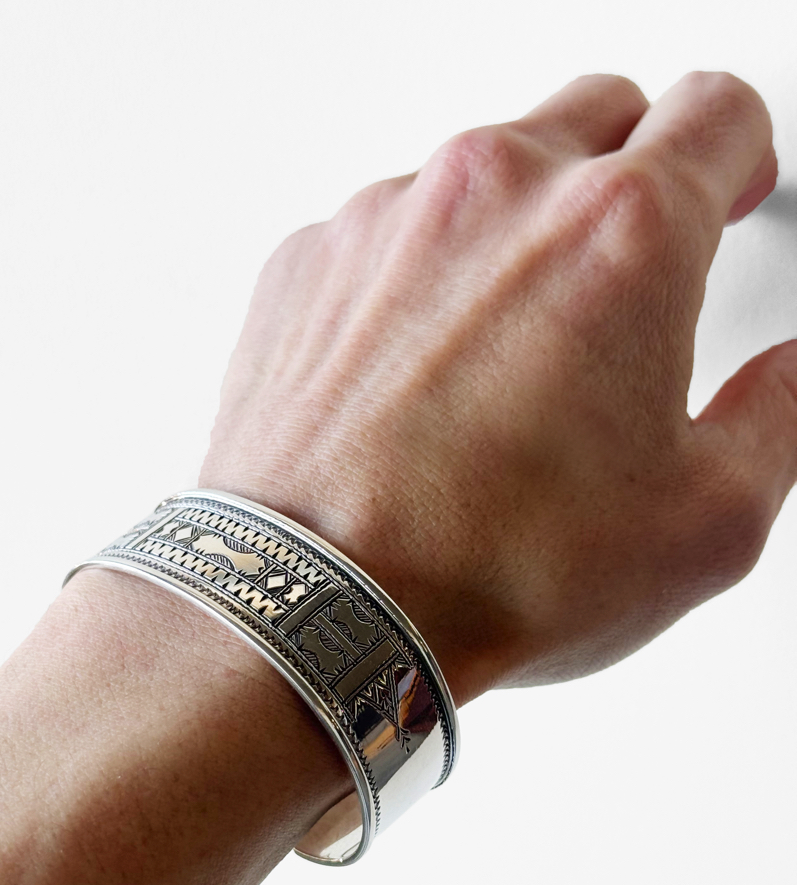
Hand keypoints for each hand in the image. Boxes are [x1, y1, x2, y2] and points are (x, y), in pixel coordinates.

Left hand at [200, 72, 793, 703]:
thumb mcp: (703, 520)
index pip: (717, 110)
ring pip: (484, 173)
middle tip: (627, 258)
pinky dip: (417, 271)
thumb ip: (779, 415)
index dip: (740, 146)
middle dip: (632, 169)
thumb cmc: (490, 566)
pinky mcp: (309, 257)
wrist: (318, 599)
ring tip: (506, 344)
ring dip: (513, 228)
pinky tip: (416, 364)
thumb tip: (791, 374)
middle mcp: (495, 194)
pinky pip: (387, 230)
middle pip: (597, 116)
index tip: (729, 184)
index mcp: (620, 232)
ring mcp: (386, 217)